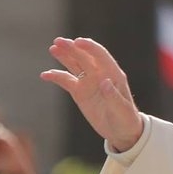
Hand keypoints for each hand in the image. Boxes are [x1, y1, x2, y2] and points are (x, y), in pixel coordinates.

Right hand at [41, 37, 143, 152]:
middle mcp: (100, 74)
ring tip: (53, 48)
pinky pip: (66, 81)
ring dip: (64, 56)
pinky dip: (56, 76)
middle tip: (58, 42)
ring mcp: (89, 82)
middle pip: (84, 57)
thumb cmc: (126, 120)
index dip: (89, 47)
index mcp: (113, 74)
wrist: (121, 132)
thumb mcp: (122, 110)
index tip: (77, 41)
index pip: (100, 55)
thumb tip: (105, 82)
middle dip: (72, 48)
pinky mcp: (80, 92)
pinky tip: (45, 75)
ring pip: (74, 65)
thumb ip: (114, 97)